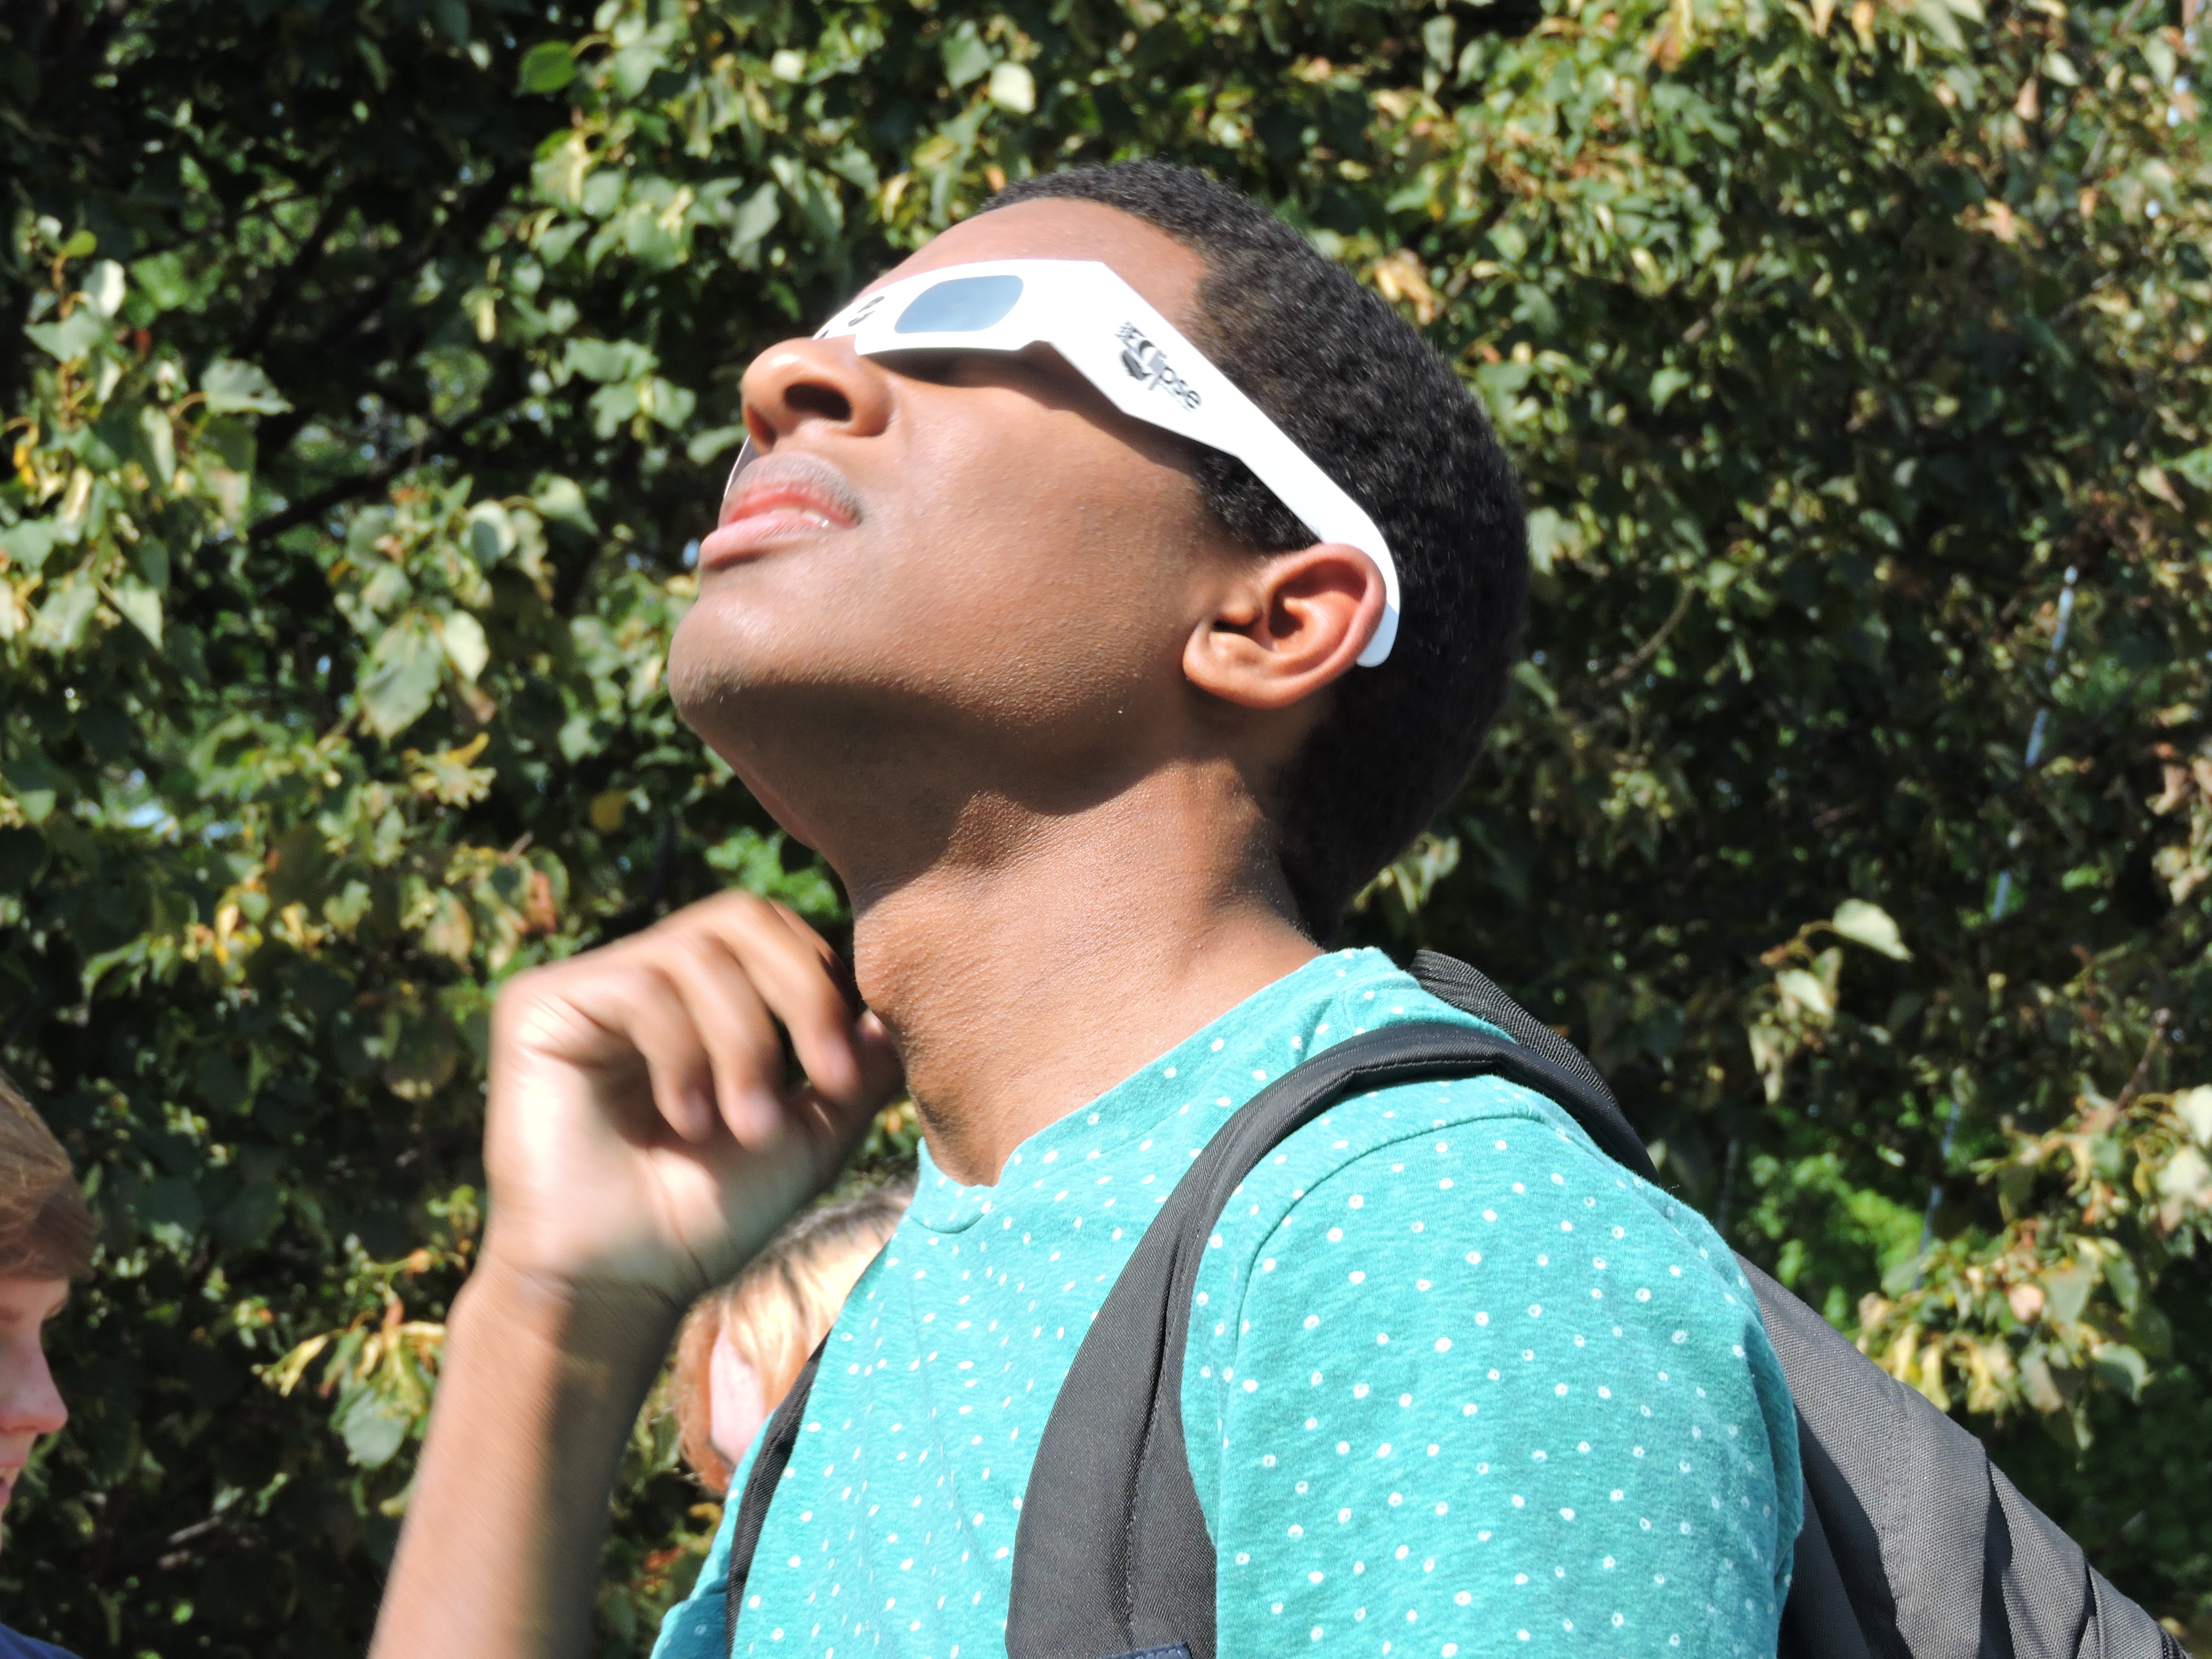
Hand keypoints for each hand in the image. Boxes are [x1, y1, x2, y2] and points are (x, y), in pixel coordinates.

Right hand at [479, 891, 902, 1312]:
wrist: (619, 1285)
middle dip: (801, 997)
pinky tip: (684, 1121)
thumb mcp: (809, 1138)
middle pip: (743, 918)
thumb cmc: (707, 1216)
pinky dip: (682, 1054)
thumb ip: (856, 1072)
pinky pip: (638, 985)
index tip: (848, 1076)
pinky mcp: (540, 1006)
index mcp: (705, 996)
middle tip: (824, 1084)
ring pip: (698, 952)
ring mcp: (591, 985)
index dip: (825, 986)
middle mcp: (646, 975)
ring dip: (744, 1044)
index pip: (778, 936)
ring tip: (744, 1127)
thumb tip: (895, 1011)